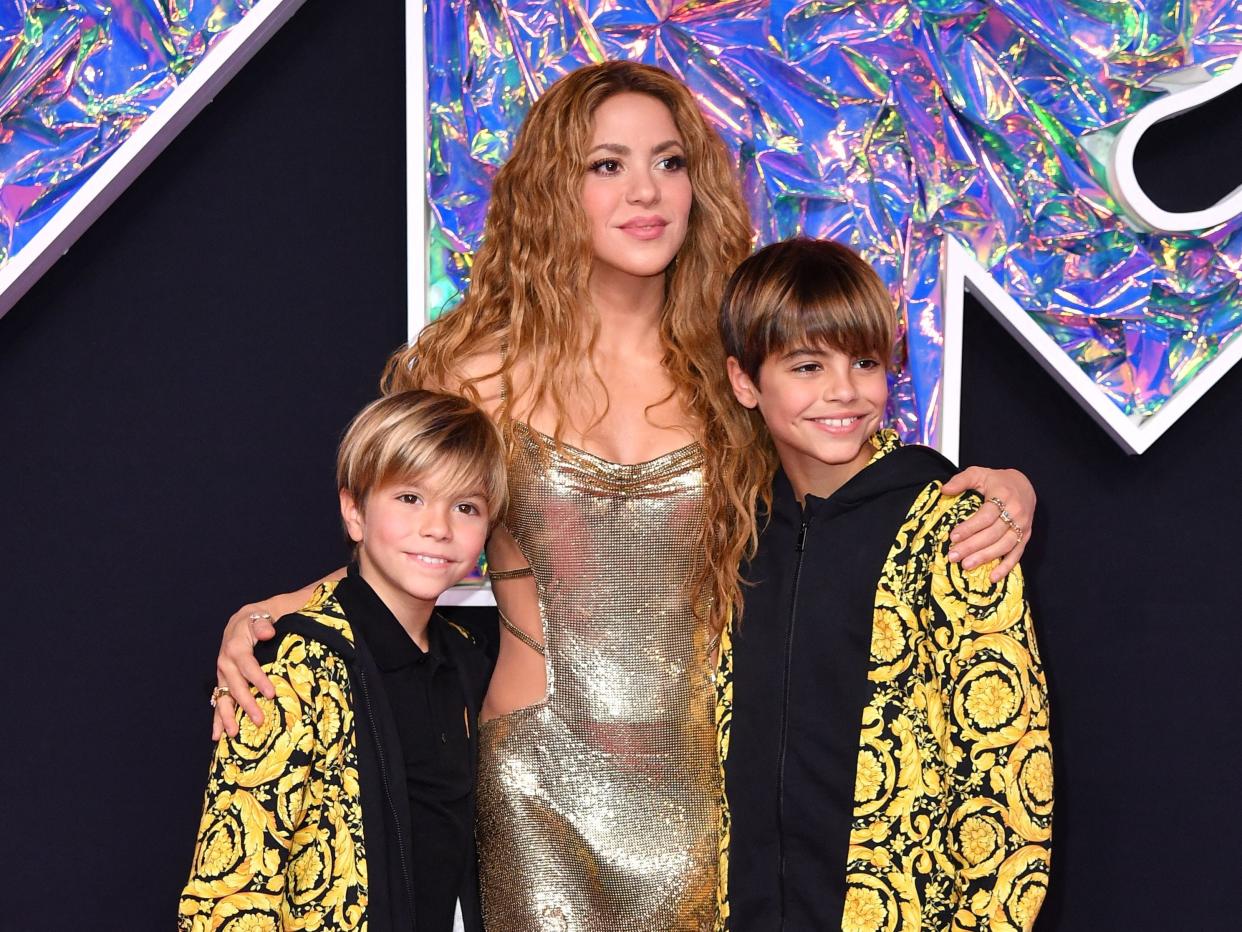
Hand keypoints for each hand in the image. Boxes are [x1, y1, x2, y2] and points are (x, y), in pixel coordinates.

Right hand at [211, 604, 277, 740]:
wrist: (244, 620)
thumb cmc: (257, 620)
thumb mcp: (261, 617)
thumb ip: (263, 624)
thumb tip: (267, 632)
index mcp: (235, 646)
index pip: (247, 665)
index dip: (258, 679)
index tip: (271, 693)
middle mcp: (225, 662)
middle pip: (236, 685)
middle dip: (247, 704)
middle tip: (259, 720)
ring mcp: (222, 674)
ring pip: (223, 697)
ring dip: (228, 716)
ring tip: (234, 733)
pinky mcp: (223, 681)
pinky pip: (219, 701)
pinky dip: (218, 718)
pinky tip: (218, 735)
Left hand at [942, 466, 1034, 581]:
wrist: (1024, 485)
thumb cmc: (997, 480)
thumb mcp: (978, 473)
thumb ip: (961, 480)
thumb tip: (943, 489)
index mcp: (1003, 496)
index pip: (986, 515)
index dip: (970, 527)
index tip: (953, 536)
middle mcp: (1016, 512)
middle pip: (993, 533)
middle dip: (972, 546)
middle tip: (953, 556)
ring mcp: (1023, 526)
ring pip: (1004, 545)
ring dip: (985, 557)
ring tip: (966, 566)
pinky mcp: (1025, 536)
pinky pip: (1017, 554)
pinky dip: (1006, 567)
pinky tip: (993, 578)